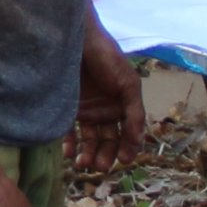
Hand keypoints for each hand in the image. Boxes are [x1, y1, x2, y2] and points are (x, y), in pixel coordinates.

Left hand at [71, 34, 146, 176]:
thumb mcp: (128, 83)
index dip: (127, 148)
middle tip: (99, 166)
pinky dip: (69, 144)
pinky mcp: (67, 108)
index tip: (123, 160)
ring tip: (83, 163)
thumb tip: (139, 139)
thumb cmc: (107, 58)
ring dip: (87, 153)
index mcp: (123, 106)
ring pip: (88, 139)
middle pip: (107, 140)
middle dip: (105, 155)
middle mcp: (105, 112)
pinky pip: (68, 131)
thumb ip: (134, 111)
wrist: (78, 40)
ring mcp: (86, 110)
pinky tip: (68, 153)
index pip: (127, 134)